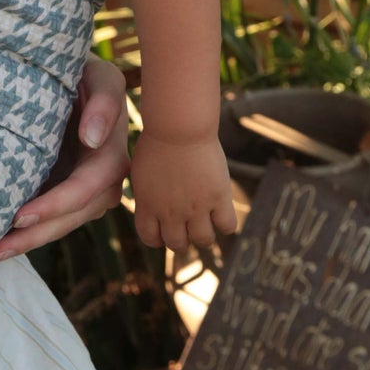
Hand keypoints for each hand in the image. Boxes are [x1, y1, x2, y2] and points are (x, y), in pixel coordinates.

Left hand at [0, 55, 127, 261]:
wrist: (69, 73)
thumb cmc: (82, 70)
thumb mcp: (99, 74)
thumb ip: (104, 101)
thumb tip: (92, 139)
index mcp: (112, 152)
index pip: (88, 187)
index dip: (57, 204)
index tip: (20, 215)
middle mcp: (104, 177)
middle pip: (73, 216)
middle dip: (36, 234)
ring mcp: (86, 188)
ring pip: (61, 224)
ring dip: (27, 241)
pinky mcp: (67, 190)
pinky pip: (51, 218)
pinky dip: (26, 233)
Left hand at [129, 129, 236, 252]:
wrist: (179, 125)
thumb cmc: (158, 139)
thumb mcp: (142, 169)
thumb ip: (146, 192)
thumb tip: (149, 204)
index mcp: (147, 205)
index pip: (150, 239)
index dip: (159, 237)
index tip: (165, 229)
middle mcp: (170, 212)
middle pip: (177, 244)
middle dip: (182, 237)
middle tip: (187, 223)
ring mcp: (195, 207)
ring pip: (203, 240)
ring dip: (204, 234)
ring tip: (206, 219)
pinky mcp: (218, 197)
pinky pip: (228, 226)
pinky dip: (226, 223)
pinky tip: (221, 210)